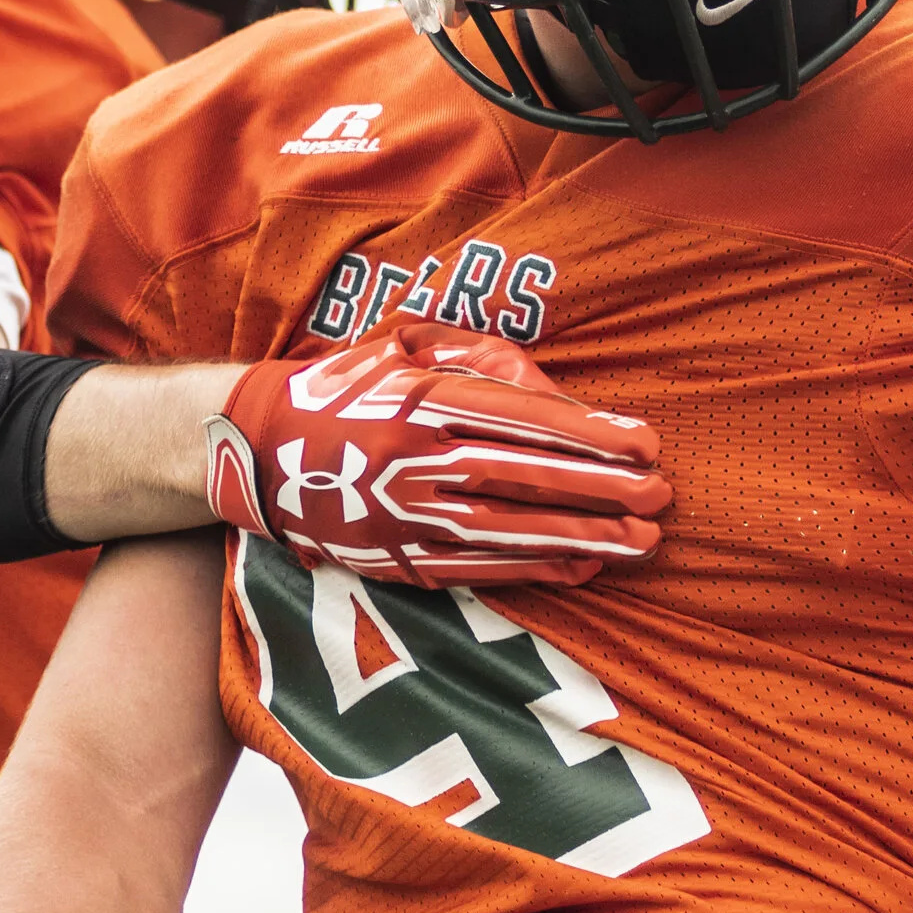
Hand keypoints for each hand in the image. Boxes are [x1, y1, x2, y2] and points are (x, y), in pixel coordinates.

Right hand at [203, 322, 668, 587]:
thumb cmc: (347, 382)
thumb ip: (478, 358)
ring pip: (507, 530)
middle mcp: (409, 459)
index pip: (518, 417)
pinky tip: (582, 567)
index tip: (644, 441)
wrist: (252, 446)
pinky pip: (475, 568)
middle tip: (660, 496)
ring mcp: (400, 515)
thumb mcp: (403, 343)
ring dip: (580, 537)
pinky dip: (533, 569)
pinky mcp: (393, 558)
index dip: (587, 431)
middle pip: (522, 477)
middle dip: (599, 489)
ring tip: (641, 542)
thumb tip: (555, 394)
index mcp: (415, 397)